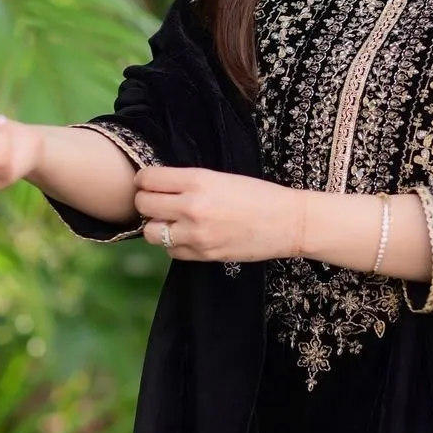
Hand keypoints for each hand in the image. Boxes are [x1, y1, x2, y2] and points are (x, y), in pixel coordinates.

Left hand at [134, 166, 302, 262]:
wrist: (289, 222)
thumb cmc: (259, 195)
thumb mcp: (221, 177)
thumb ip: (189, 182)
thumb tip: (159, 188)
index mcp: (198, 180)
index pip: (147, 179)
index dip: (144, 181)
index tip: (149, 183)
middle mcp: (192, 207)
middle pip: (143, 205)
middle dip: (146, 203)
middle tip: (157, 203)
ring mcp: (196, 234)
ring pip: (151, 233)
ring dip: (158, 227)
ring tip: (172, 222)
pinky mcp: (204, 254)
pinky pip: (171, 251)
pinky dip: (175, 244)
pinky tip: (189, 236)